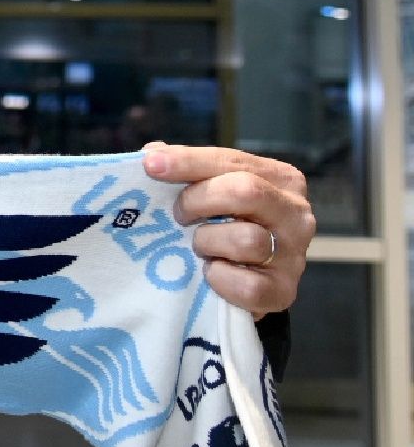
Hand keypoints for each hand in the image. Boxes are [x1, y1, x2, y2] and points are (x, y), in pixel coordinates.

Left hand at [143, 141, 314, 317]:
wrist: (242, 283)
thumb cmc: (222, 227)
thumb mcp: (209, 191)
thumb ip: (186, 170)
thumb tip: (153, 153)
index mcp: (280, 179)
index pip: (232, 161)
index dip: (188, 161)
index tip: (151, 165)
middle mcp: (296, 214)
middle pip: (245, 191)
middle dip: (198, 200)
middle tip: (178, 214)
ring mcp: (294, 255)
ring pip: (246, 239)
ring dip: (208, 242)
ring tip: (200, 247)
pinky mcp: (283, 292)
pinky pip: (247, 285)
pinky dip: (220, 280)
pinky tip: (212, 273)